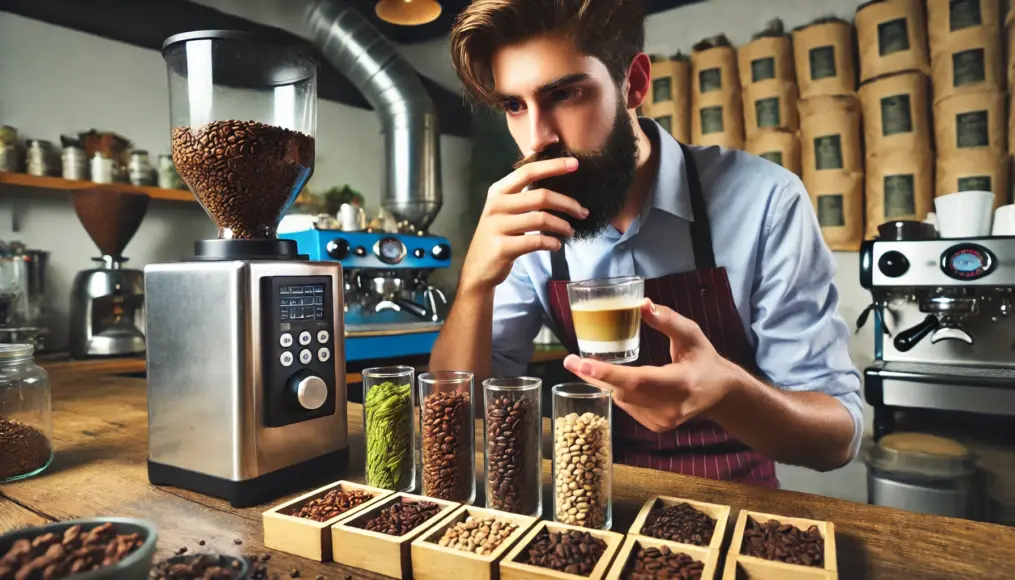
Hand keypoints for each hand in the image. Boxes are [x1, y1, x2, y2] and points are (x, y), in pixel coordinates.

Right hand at [459, 158, 587, 290]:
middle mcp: (496, 205)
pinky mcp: (503, 247)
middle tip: (582, 212)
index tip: (576, 164)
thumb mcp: (505, 210)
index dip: (553, 166)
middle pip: (541, 196)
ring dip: (562, 225)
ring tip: (570, 231)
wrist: (478, 268)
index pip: (528, 172)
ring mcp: (498, 226)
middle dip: (568, 204)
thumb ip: (524, 195)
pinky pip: (536, 241)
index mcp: (498, 191)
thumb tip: (558, 182)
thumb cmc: (498, 235)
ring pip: (541, 219)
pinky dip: (552, 242)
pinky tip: (556, 245)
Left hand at [562, 299, 738, 432]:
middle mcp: (672, 407)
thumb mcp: (691, 334)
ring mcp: (664, 421)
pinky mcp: (657, 426)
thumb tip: (642, 304)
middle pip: (623, 392)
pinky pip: (628, 406)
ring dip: (605, 382)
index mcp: (682, 383)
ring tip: (588, 366)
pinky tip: (618, 380)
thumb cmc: (703, 358)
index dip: (608, 373)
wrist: (719, 392)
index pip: (638, 380)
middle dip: (594, 376)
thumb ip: (668, 320)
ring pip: (622, 400)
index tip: (582, 364)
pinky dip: (619, 391)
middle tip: (570, 361)